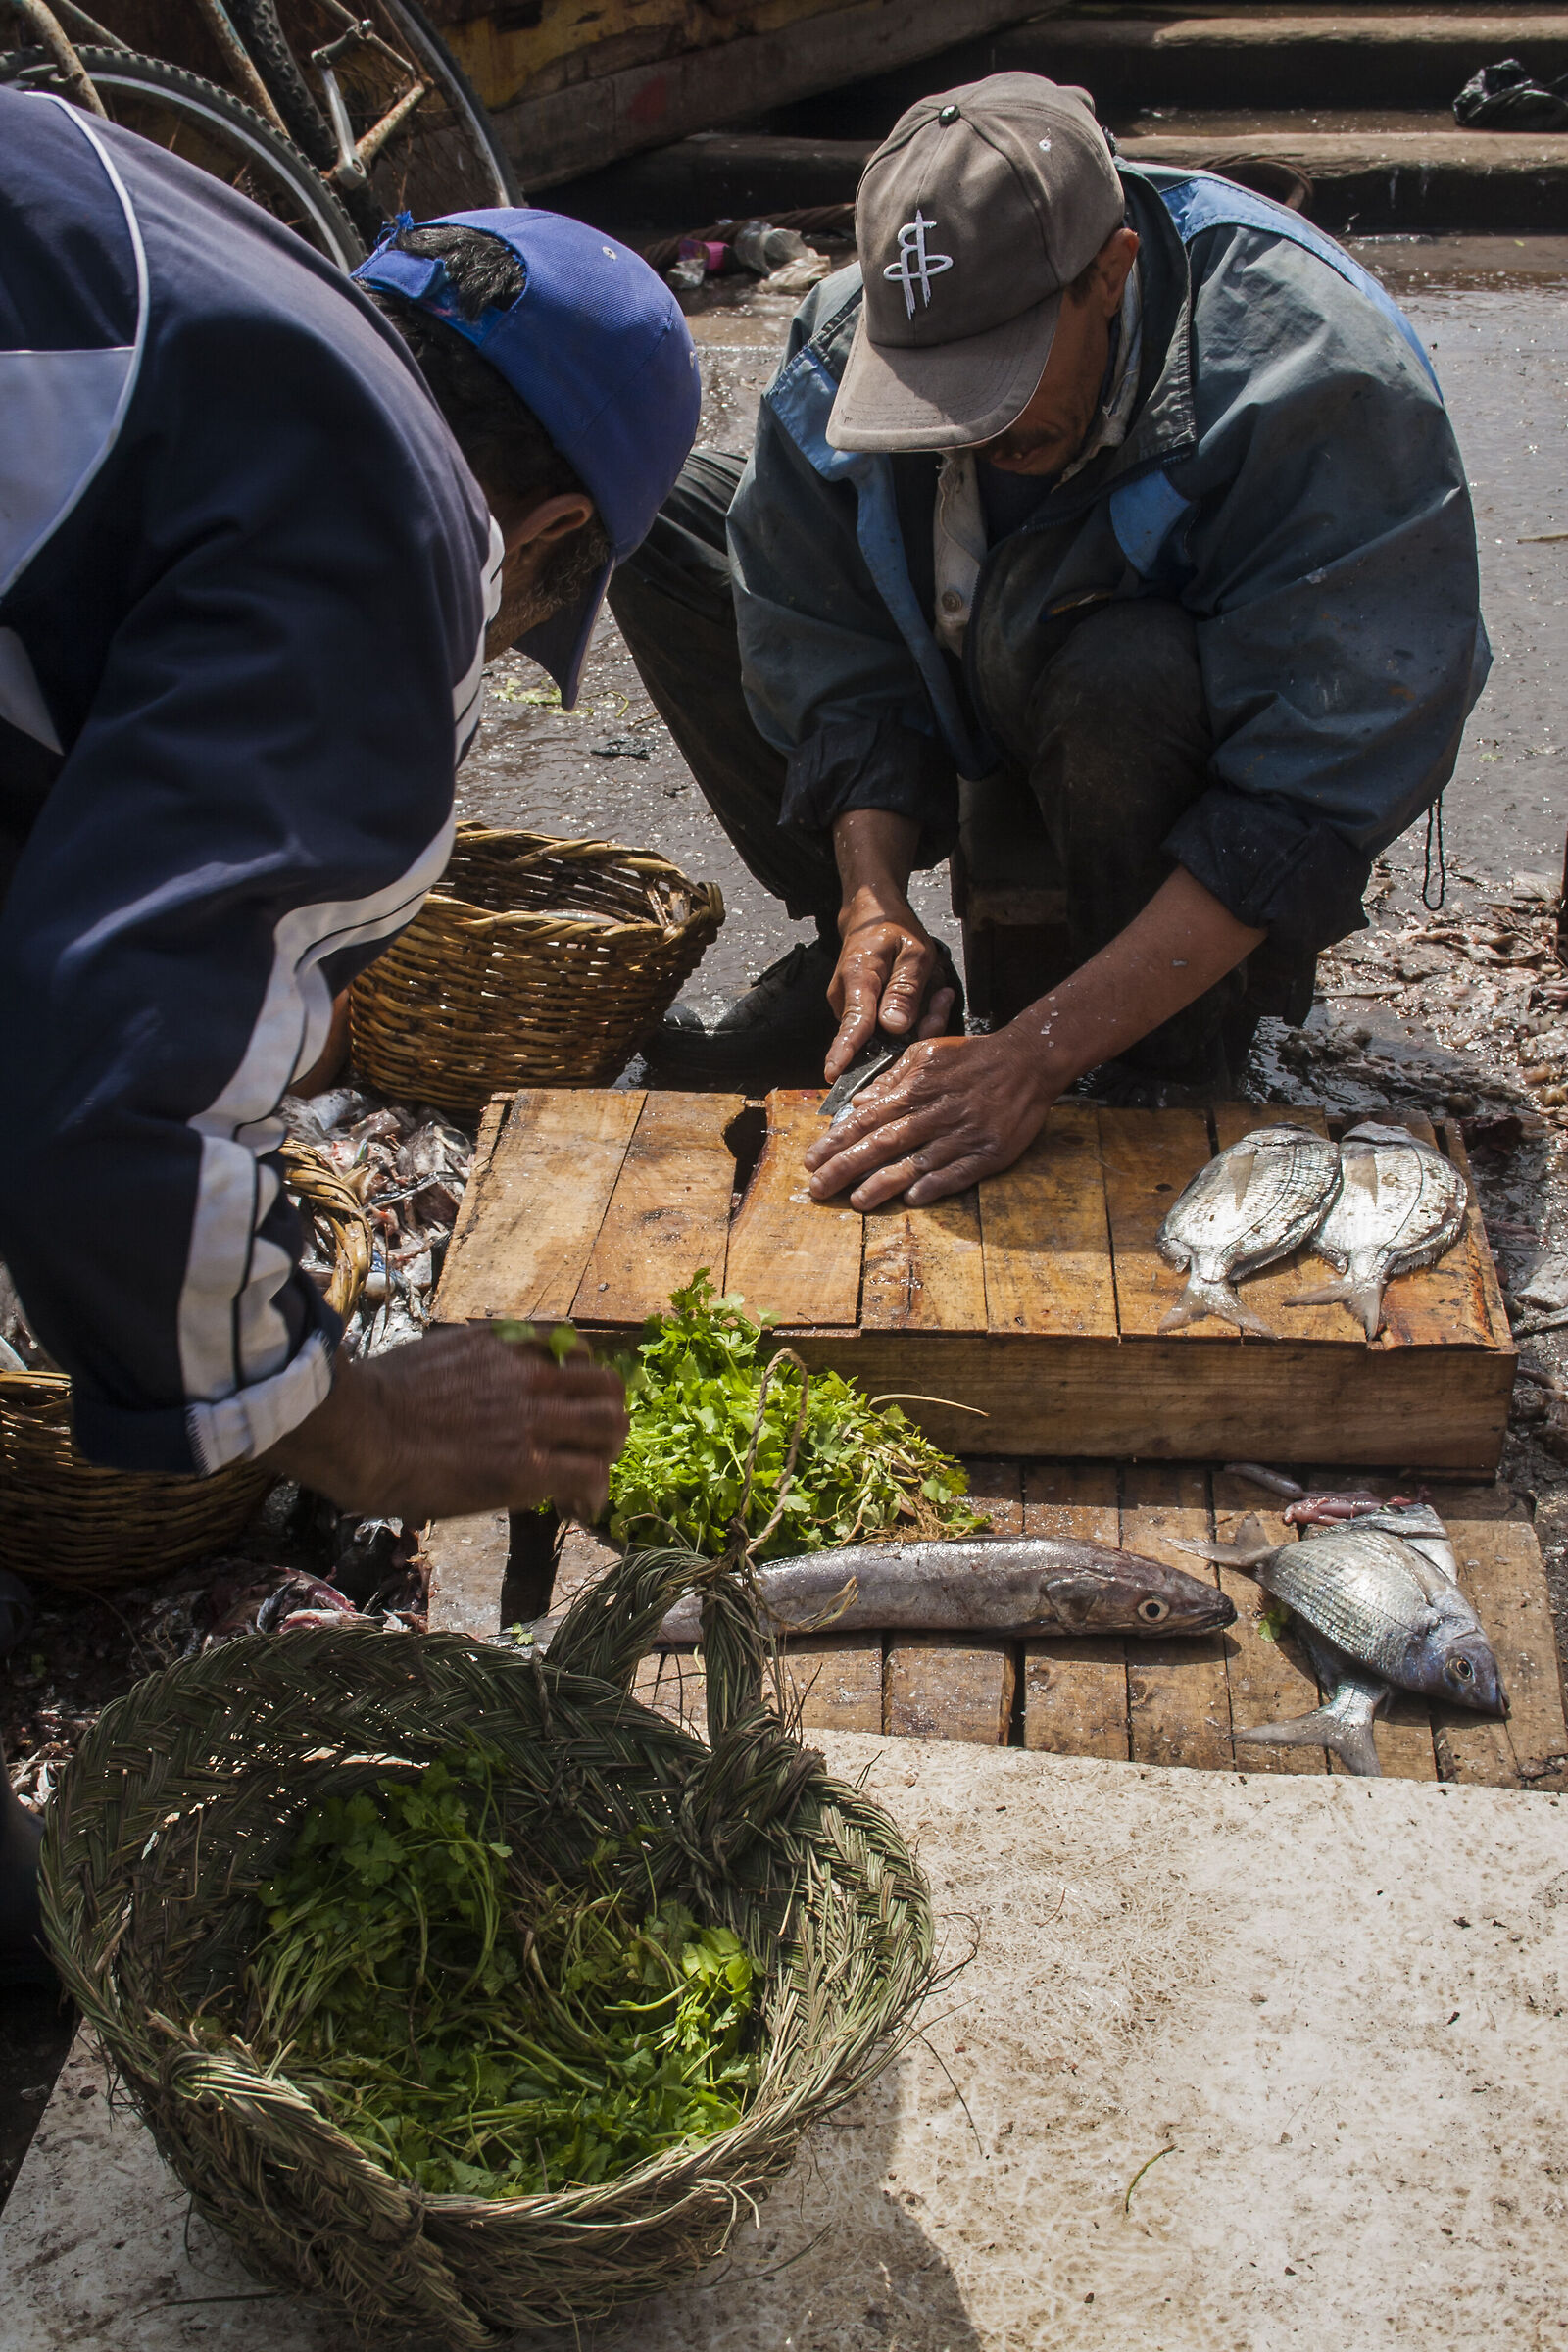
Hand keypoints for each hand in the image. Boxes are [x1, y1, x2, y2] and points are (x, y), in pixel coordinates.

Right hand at [262, 1327, 628, 1523]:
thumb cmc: (375, 1398)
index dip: (582, 1382)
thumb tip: (468, 1380)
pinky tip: (580, 1509)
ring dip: (609, 1452)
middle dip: (609, 1416)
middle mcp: (529, 1377)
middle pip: (606, 1386)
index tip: (574, 1405)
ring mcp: (533, 1421)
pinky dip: (593, 1493)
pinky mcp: (527, 1467)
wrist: (360, 1430)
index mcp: (504, 1347)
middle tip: (597, 1444)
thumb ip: (466, 1363)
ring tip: (595, 1477)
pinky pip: (588, 1476)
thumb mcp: (431, 1356)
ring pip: (610, 1427)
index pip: (573, 1352)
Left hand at [804, 1027, 1057, 1209]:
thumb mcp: (926, 1055)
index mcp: (916, 1090)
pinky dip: (936, 1185)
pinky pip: (958, 1173)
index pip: (867, 1119)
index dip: (837, 1141)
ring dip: (884, 1183)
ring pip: (917, 1163)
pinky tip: (913, 1198)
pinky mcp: (990, 1152)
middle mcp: (935, 1114)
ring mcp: (963, 1135)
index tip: (812, 1160)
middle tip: (818, 1188)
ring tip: (857, 1201)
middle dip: (847, 1167)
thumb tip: (858, 1104)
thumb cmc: (972, 1059)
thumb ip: (891, 1081)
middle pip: (883, 1144)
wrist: (1027, 1061)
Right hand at [826, 884, 956, 1082]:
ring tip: (938, 991)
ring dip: (916, 1022)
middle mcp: (846, 997)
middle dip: (914, 1030)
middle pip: (875, 1035)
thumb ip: (905, 990)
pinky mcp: (858, 1013)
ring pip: (883, 1034)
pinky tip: (927, 995)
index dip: (844, 1050)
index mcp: (858, 976)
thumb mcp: (914, 952)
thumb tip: (893, 1028)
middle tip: (943, 998)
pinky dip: (910, 1018)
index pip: (853, 1021)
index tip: (833, 1073)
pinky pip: (884, 1028)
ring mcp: (849, 1007)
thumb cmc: (895, 930)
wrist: (871, 918)